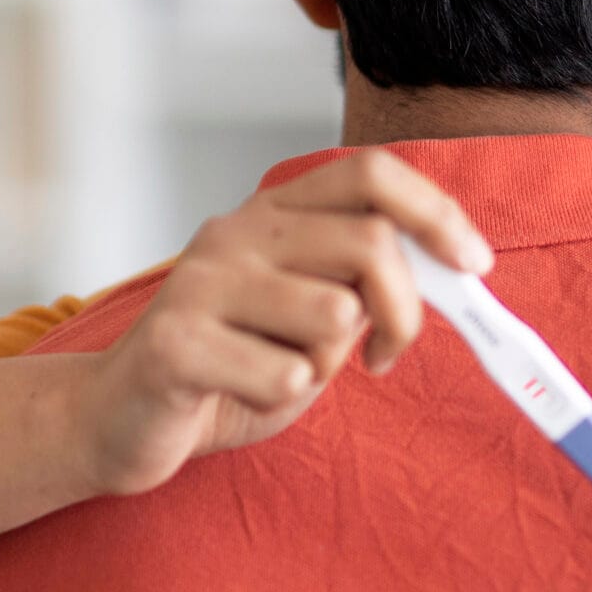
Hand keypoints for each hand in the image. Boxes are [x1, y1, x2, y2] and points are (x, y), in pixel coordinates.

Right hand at [75, 149, 492, 496]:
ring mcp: (200, 282)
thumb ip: (366, 285)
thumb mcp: (312, 317)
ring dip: (329, 363)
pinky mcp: (174, 343)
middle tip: (385, 355)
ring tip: (282, 373)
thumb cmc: (230, 367)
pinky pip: (285, 373)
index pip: (371, 172)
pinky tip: (241, 394)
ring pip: (333, 313)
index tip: (475, 264)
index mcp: (273, 214)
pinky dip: (282, 398)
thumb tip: (453, 273)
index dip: (436, 212)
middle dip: (404, 312)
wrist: (116, 419)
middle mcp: (236, 232)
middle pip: (370, 243)